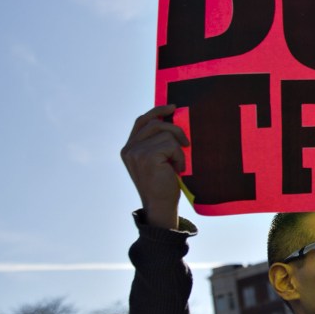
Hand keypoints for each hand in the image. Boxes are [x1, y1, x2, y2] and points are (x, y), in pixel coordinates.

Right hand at [121, 104, 187, 229]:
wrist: (160, 206)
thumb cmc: (163, 184)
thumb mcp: (156, 160)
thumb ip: (156, 142)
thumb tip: (172, 118)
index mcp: (128, 149)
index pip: (142, 121)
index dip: (157, 111)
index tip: (173, 107)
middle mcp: (129, 149)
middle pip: (156, 123)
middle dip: (175, 130)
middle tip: (185, 144)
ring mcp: (136, 152)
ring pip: (165, 133)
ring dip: (178, 148)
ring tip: (177, 164)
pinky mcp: (147, 156)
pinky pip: (171, 144)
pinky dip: (179, 156)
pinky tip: (177, 170)